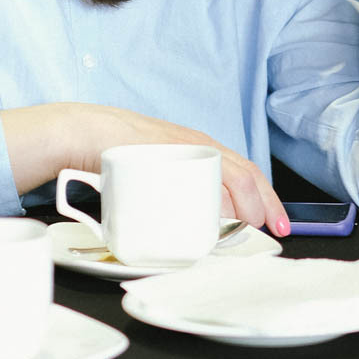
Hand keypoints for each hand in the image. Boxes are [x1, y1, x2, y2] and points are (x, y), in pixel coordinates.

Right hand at [3, 103, 290, 235]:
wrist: (83, 132)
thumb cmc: (118, 154)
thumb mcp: (159, 169)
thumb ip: (178, 191)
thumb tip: (199, 225)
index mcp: (199, 149)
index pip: (243, 171)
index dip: (265, 197)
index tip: (275, 221)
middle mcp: (196, 146)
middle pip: (243, 172)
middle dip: (264, 202)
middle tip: (274, 227)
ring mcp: (181, 149)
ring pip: (227, 172)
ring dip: (243, 201)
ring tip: (249, 223)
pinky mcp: (164, 153)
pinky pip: (197, 174)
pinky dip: (212, 194)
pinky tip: (218, 212)